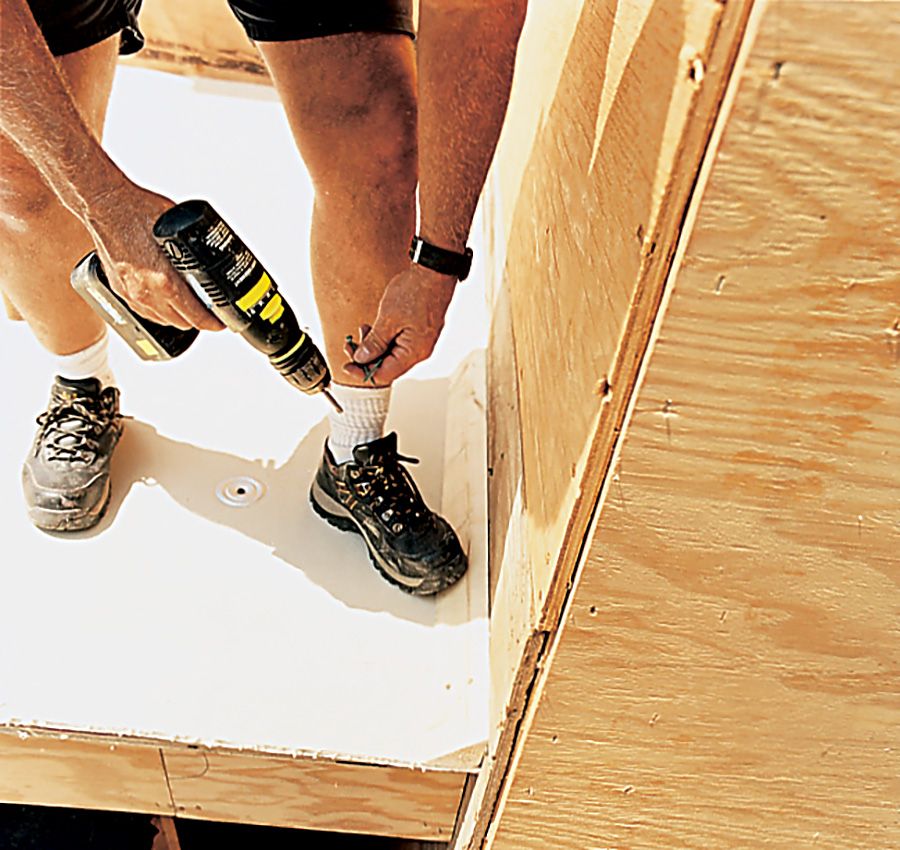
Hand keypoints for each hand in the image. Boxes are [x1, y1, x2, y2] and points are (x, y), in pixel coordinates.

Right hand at [88, 182, 223, 331]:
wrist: (104, 205)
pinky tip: (166, 303)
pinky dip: (158, 312)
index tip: (221, 321)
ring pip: (162, 321)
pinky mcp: (119, 289)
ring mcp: (131, 293)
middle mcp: (146, 292)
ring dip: (178, 317)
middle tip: (209, 312)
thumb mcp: (181, 232)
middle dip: (198, 320)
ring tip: (190, 308)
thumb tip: (214, 262)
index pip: (196, 317)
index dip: (213, 322)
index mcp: (165, 280)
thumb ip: (196, 253)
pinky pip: (144, 312)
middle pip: (181, 323)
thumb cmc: (139, 211)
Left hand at [344, 264, 456, 383]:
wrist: (434, 272)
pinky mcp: (420, 333)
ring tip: (363, 329)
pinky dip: (384, 338)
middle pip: (387, 366)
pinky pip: (399, 343)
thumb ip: (374, 343)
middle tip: (350, 345)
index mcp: (414, 352)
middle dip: (366, 357)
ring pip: (392, 354)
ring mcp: (421, 342)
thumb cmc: (415, 292)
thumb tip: (362, 358)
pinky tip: (374, 327)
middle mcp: (419, 352)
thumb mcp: (387, 319)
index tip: (347, 366)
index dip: (363, 373)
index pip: (384, 375)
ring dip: (374, 346)